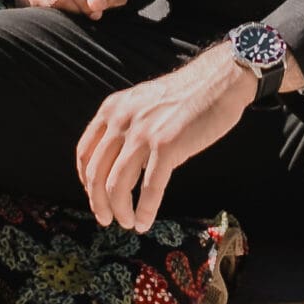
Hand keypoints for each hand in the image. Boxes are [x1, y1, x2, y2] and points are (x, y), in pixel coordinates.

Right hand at [12, 0, 131, 16]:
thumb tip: (95, 1)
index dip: (85, 2)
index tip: (94, 11)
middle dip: (74, 11)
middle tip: (84, 16)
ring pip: (40, 2)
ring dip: (60, 16)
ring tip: (73, 14)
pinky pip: (28, 8)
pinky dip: (44, 17)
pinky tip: (57, 14)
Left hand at [74, 46, 257, 231]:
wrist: (218, 81)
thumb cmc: (185, 96)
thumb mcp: (142, 103)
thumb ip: (126, 127)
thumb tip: (118, 163)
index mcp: (112, 109)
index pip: (85, 153)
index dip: (86, 181)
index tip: (95, 197)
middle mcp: (122, 120)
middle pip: (96, 173)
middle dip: (99, 203)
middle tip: (107, 219)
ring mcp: (143, 133)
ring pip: (117, 184)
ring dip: (120, 211)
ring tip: (128, 222)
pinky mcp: (168, 145)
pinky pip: (149, 188)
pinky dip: (145, 210)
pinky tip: (145, 222)